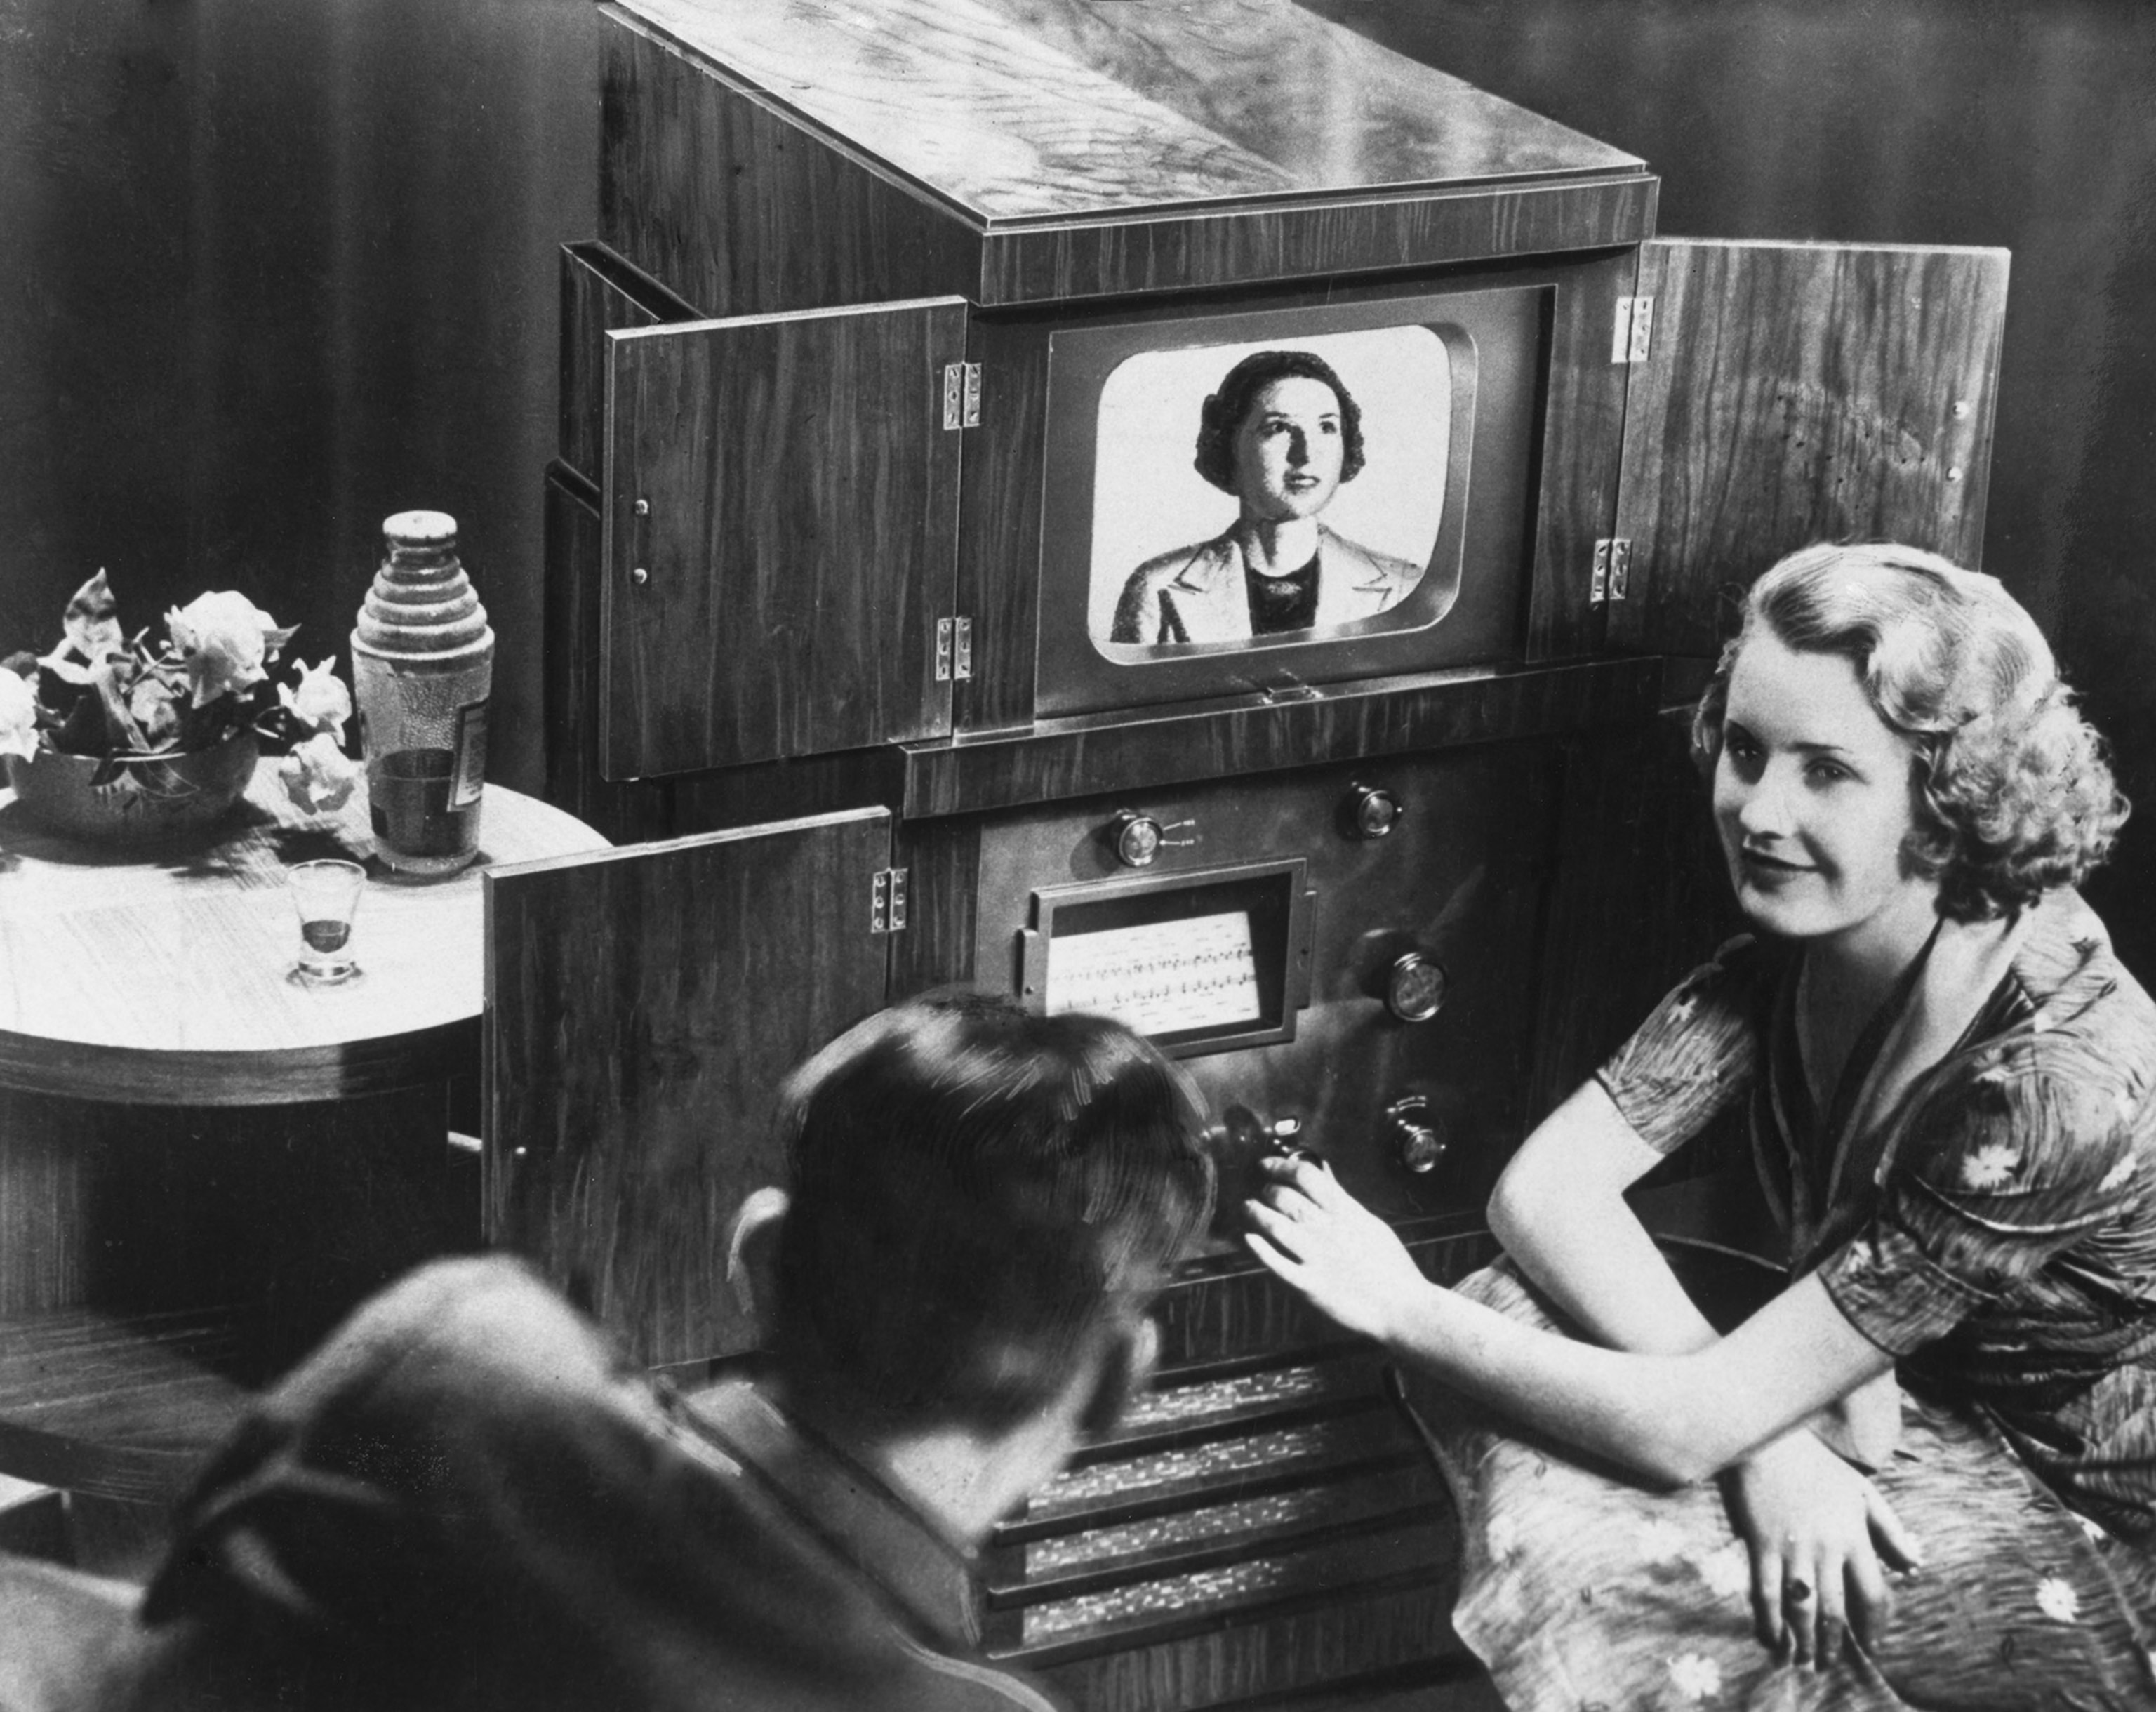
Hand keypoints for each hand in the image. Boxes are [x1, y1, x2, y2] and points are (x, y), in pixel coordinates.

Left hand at [1243, 1155, 1430, 1343]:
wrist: (1403, 1307)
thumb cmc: (1391, 1266)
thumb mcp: (1369, 1223)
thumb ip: (1343, 1199)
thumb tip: (1323, 1174)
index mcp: (1345, 1212)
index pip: (1306, 1175)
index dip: (1280, 1165)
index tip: (1266, 1164)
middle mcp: (1328, 1230)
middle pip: (1285, 1197)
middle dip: (1267, 1190)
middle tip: (1262, 1191)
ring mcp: (1316, 1258)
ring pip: (1275, 1225)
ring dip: (1256, 1213)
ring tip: (1248, 1208)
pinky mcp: (1309, 1286)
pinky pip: (1277, 1264)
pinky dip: (1259, 1249)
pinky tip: (1248, 1239)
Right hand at [1722, 1431, 1922, 1668]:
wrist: (1766, 1440)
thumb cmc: (1816, 1466)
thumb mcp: (1862, 1492)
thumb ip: (1890, 1530)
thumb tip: (1914, 1567)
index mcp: (1854, 1537)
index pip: (1873, 1595)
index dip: (1874, 1628)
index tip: (1871, 1647)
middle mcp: (1827, 1548)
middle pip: (1835, 1609)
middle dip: (1833, 1643)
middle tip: (1828, 1665)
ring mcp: (1792, 1548)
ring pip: (1802, 1606)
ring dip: (1803, 1640)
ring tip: (1802, 1660)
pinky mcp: (1761, 1544)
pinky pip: (1765, 1591)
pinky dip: (1769, 1620)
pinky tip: (1771, 1638)